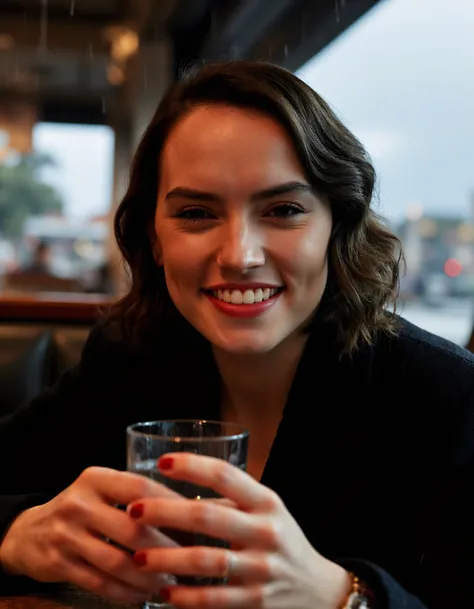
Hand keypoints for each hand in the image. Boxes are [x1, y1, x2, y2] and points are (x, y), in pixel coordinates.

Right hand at [0, 467, 181, 604]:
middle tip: (191, 560)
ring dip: (148, 576)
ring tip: (170, 583)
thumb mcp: (103, 491)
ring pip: (117, 562)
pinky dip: (125, 592)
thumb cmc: (83, 509)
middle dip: (166, 548)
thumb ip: (138, 497)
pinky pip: (99, 583)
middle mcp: (79, 503)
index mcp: (96, 478)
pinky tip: (142, 595)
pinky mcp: (57, 563)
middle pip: (132, 528)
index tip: (197, 520)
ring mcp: (66, 534)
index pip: (140, 487)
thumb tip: (191, 511)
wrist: (29, 532)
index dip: (171, 504)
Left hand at [127, 453, 351, 608]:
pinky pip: (213, 599)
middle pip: (207, 517)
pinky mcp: (256, 603)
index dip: (192, 466)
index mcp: (266, 502)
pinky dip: (185, 597)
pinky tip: (164, 592)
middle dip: (165, 513)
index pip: (225, 476)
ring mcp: (262, 569)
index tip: (162, 462)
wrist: (318, 591)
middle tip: (133, 510)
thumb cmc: (280, 540)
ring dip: (167, 559)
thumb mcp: (267, 512)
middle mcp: (266, 531)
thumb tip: (175, 490)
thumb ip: (231, 502)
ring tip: (138, 556)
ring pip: (206, 561)